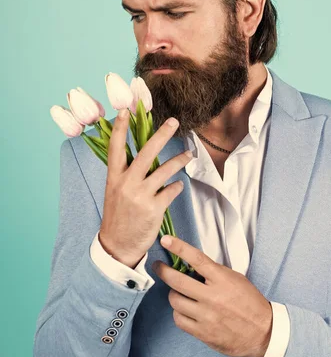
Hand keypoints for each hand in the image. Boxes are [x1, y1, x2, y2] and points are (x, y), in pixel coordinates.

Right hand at [99, 112, 192, 267]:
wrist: (117, 246)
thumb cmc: (118, 216)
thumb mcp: (115, 192)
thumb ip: (127, 174)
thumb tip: (145, 156)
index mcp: (114, 177)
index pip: (116, 148)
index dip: (120, 129)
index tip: (125, 110)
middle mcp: (126, 183)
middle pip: (146, 153)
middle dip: (161, 135)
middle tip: (174, 121)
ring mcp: (141, 196)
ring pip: (165, 170)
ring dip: (180, 160)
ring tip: (189, 155)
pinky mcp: (154, 208)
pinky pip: (172, 190)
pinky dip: (177, 186)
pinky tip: (178, 185)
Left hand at [152, 235, 272, 356]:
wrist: (262, 332)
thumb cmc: (249, 302)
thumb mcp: (236, 279)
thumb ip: (214, 272)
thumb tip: (191, 265)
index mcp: (222, 279)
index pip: (196, 259)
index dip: (178, 247)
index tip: (166, 240)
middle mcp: (212, 297)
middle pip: (177, 281)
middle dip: (163, 271)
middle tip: (159, 267)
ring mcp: (206, 316)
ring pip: (175, 300)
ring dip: (174, 294)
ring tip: (179, 293)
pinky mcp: (202, 332)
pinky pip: (179, 319)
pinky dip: (179, 312)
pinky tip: (185, 310)